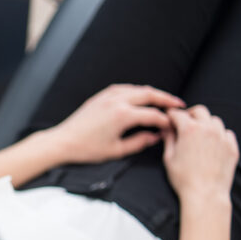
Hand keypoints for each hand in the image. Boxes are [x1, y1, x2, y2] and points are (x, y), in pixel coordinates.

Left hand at [50, 84, 184, 163]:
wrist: (63, 142)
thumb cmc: (87, 149)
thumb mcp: (116, 150)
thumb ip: (139, 142)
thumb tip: (155, 136)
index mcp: (123, 116)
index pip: (152, 114)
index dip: (165, 120)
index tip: (173, 125)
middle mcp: (116, 101)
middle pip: (149, 94)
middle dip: (165, 99)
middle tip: (178, 104)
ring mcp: (107, 97)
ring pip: (136, 89)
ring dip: (151, 93)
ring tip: (162, 100)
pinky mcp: (100, 97)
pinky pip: (123, 88)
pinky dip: (135, 90)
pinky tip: (140, 95)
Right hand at [162, 105, 238, 206]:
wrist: (205, 194)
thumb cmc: (183, 178)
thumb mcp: (169, 158)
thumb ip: (168, 139)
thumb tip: (166, 129)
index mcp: (189, 130)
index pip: (179, 114)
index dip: (171, 115)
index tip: (169, 117)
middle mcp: (208, 129)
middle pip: (200, 111)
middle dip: (190, 114)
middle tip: (185, 121)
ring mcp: (222, 137)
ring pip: (215, 121)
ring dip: (206, 123)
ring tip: (200, 133)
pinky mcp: (232, 147)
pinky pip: (227, 133)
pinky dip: (219, 134)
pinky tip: (212, 143)